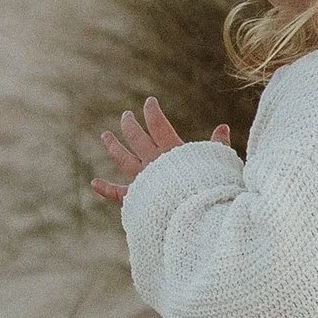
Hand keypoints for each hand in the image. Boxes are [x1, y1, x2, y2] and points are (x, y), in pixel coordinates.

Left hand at [90, 97, 229, 205]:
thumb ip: (217, 145)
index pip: (158, 125)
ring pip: (122, 158)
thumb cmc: (209, 188)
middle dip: (130, 125)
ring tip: (104, 135)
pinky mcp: (135, 197)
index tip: (149, 102)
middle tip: (126, 116)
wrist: (193, 215)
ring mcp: (142, 179)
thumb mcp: (217, 164)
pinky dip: (106, 188)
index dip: (152, 112)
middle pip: (136, 138)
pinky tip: (94, 182)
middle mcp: (153, 162)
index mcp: (171, 151)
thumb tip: (223, 127)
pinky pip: (117, 192)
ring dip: (113, 146)